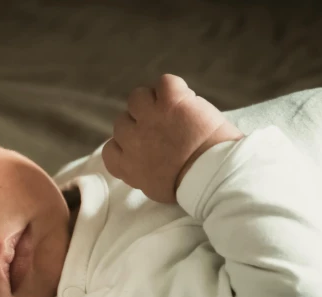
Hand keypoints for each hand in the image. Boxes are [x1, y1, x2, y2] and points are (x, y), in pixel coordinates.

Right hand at [101, 74, 243, 203]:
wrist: (212, 175)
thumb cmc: (190, 188)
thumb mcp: (154, 188)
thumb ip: (141, 171)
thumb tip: (144, 161)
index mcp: (127, 164)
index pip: (110, 148)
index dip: (125, 143)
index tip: (141, 146)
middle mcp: (132, 139)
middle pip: (122, 120)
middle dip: (140, 123)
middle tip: (163, 128)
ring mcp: (150, 117)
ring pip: (137, 96)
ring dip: (152, 100)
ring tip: (171, 109)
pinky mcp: (170, 101)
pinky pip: (164, 82)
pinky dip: (174, 88)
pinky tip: (185, 99)